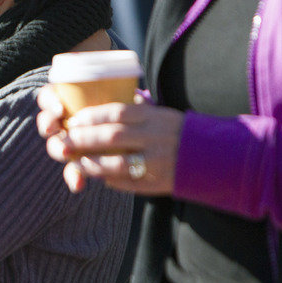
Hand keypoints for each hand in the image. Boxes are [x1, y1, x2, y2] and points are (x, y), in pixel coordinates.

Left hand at [37, 85, 183, 194]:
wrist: (218, 157)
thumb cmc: (180, 132)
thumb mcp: (161, 114)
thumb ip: (137, 110)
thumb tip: (102, 99)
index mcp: (155, 117)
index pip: (118, 112)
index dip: (91, 116)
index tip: (72, 120)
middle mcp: (157, 138)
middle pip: (113, 137)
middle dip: (84, 139)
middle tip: (63, 141)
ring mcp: (159, 162)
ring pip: (118, 163)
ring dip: (92, 164)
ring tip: (74, 163)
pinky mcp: (161, 182)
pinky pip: (129, 182)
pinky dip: (111, 180)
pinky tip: (96, 177)